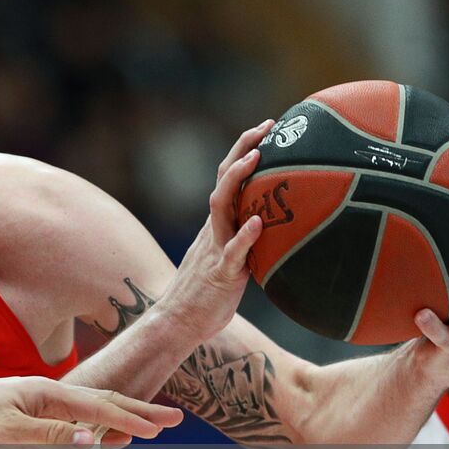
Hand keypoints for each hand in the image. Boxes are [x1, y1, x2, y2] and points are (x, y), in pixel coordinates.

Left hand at [0, 377, 182, 448]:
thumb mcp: (6, 432)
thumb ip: (50, 435)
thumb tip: (92, 439)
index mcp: (45, 394)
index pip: (99, 408)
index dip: (132, 420)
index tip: (163, 429)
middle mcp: (44, 394)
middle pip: (101, 403)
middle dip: (138, 412)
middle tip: (173, 419)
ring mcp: (34, 403)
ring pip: (87, 410)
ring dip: (119, 418)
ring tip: (146, 423)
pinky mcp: (22, 415)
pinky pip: (69, 419)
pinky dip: (91, 425)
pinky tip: (96, 432)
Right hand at [150, 120, 271, 342]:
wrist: (178, 322)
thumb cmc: (206, 294)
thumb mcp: (228, 260)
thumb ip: (243, 242)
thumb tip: (271, 232)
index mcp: (216, 225)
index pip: (227, 179)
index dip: (244, 152)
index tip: (266, 129)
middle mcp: (213, 229)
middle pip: (224, 180)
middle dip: (243, 150)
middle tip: (266, 127)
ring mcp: (215, 248)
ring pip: (222, 207)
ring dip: (238, 180)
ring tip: (257, 158)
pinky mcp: (219, 272)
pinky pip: (232, 251)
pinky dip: (244, 236)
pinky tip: (257, 223)